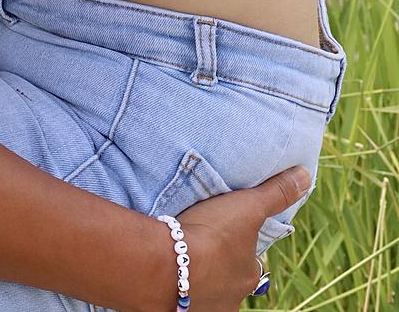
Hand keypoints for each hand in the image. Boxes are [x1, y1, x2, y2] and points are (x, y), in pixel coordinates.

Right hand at [176, 165, 308, 311]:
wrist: (169, 263)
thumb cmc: (213, 234)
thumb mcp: (248, 207)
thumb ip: (276, 193)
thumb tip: (305, 176)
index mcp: (249, 275)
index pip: (250, 260)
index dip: (240, 245)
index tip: (226, 231)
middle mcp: (233, 297)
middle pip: (229, 275)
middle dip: (220, 261)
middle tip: (203, 239)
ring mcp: (208, 306)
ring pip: (208, 286)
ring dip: (200, 270)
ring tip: (184, 250)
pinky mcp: (181, 309)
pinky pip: (183, 293)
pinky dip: (180, 280)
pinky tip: (172, 265)